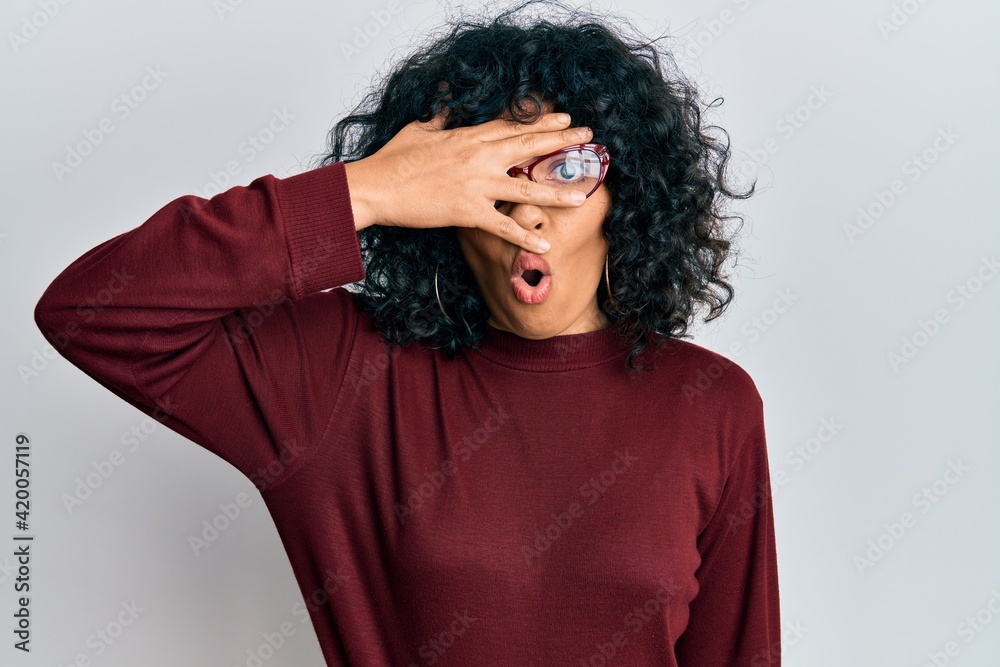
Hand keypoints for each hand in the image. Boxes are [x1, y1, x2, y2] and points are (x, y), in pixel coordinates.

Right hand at [344, 110, 592, 252]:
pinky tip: (545, 244)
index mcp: (467, 137)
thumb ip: (440, 118)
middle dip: (561, 142)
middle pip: (528, 146)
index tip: (563, 119)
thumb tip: (448, 105)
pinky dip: (525, 236)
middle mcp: (478, 157)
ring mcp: (475, 184)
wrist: (376, 186)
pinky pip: (503, 226)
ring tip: (583, 194)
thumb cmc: (393, 159)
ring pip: (525, 187)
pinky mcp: (467, 211)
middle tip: (589, 137)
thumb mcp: (420, 129)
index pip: (512, 126)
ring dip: (557, 191)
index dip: (540, 122)